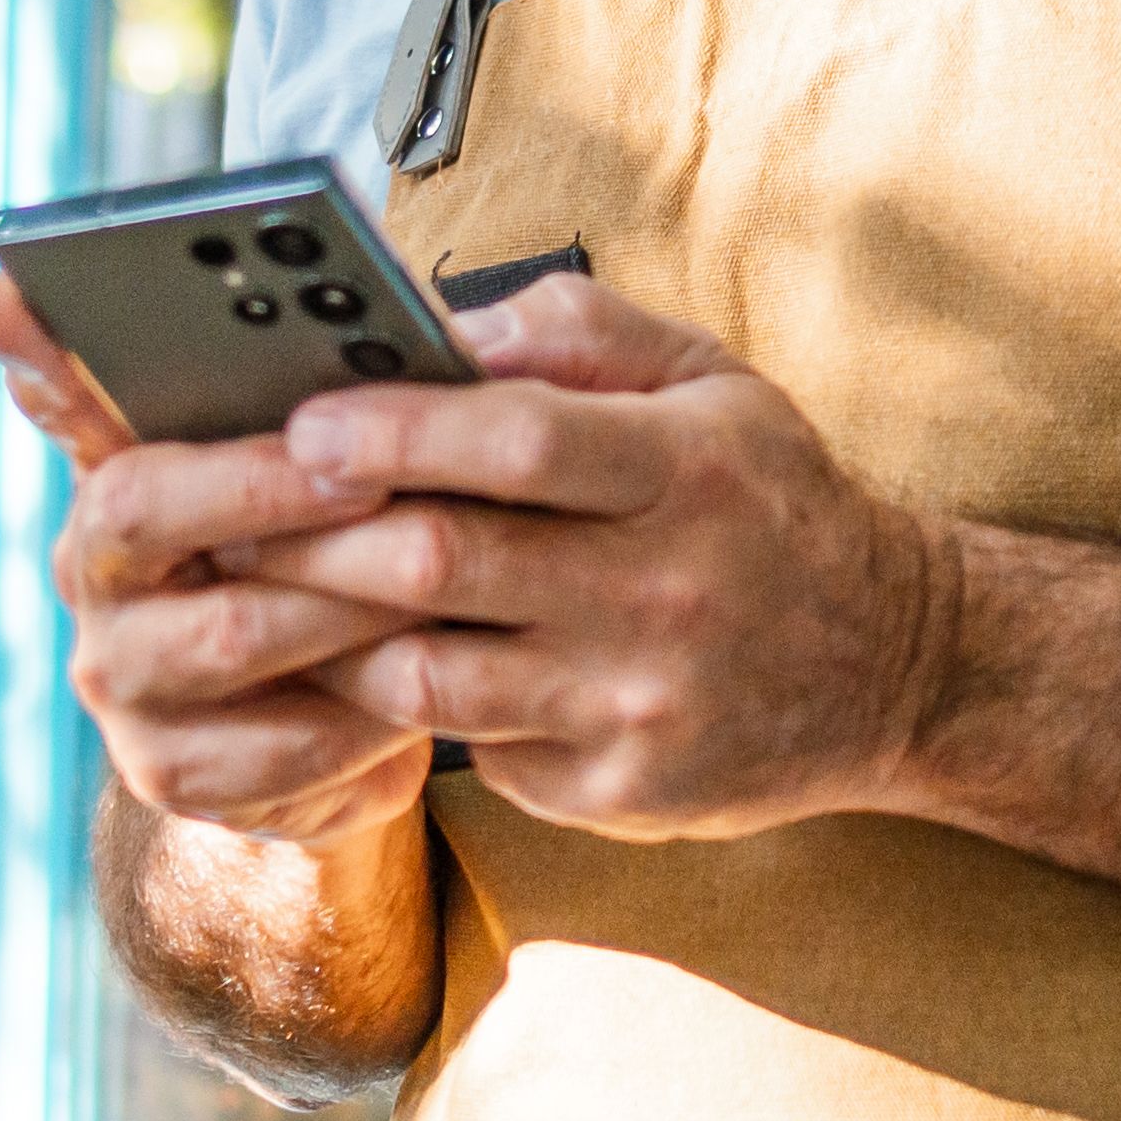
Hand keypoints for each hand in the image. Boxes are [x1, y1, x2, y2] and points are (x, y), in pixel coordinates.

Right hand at [0, 275, 437, 852]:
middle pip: (144, 507)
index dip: (32, 352)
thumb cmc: (340, 569)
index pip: (63, 399)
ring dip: (349, 605)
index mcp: (119, 476)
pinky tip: (430, 685)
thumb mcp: (327, 482)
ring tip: (444, 579)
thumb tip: (391, 325)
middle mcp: (92, 571)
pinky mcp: (170, 773)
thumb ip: (321, 407)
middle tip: (372, 471)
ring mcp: (119, 679)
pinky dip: (366, 711)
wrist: (340, 742)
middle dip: (269, 486)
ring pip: (234, 631)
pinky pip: (281, 742)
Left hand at [235, 274, 963, 841]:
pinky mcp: (616, 792)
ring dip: (327, 633)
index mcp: (686, 470)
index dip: (393, 432)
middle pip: (444, 564)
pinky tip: (356, 667)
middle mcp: (665, 592)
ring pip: (429, 676)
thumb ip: (580, 332)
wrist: (894, 666)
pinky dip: (404, 706)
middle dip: (311, 538)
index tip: (301, 422)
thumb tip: (442, 328)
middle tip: (227, 515)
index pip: (514, 442)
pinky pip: (471, 747)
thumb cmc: (768, 502)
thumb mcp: (714, 380)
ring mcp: (637, 705)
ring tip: (264, 594)